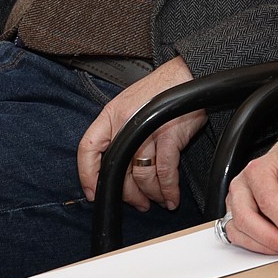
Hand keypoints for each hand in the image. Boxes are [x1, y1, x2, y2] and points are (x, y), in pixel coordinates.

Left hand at [75, 57, 201, 211]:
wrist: (189, 75)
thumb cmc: (163, 90)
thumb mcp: (130, 105)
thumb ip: (120, 130)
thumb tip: (118, 163)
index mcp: (111, 115)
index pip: (89, 148)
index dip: (87, 175)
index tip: (93, 192)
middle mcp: (126, 123)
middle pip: (118, 169)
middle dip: (128, 194)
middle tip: (138, 203)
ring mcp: (148, 131)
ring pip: (142, 175)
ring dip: (151, 194)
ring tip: (158, 199)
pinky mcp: (170, 136)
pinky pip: (165, 172)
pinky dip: (168, 189)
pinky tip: (171, 196)